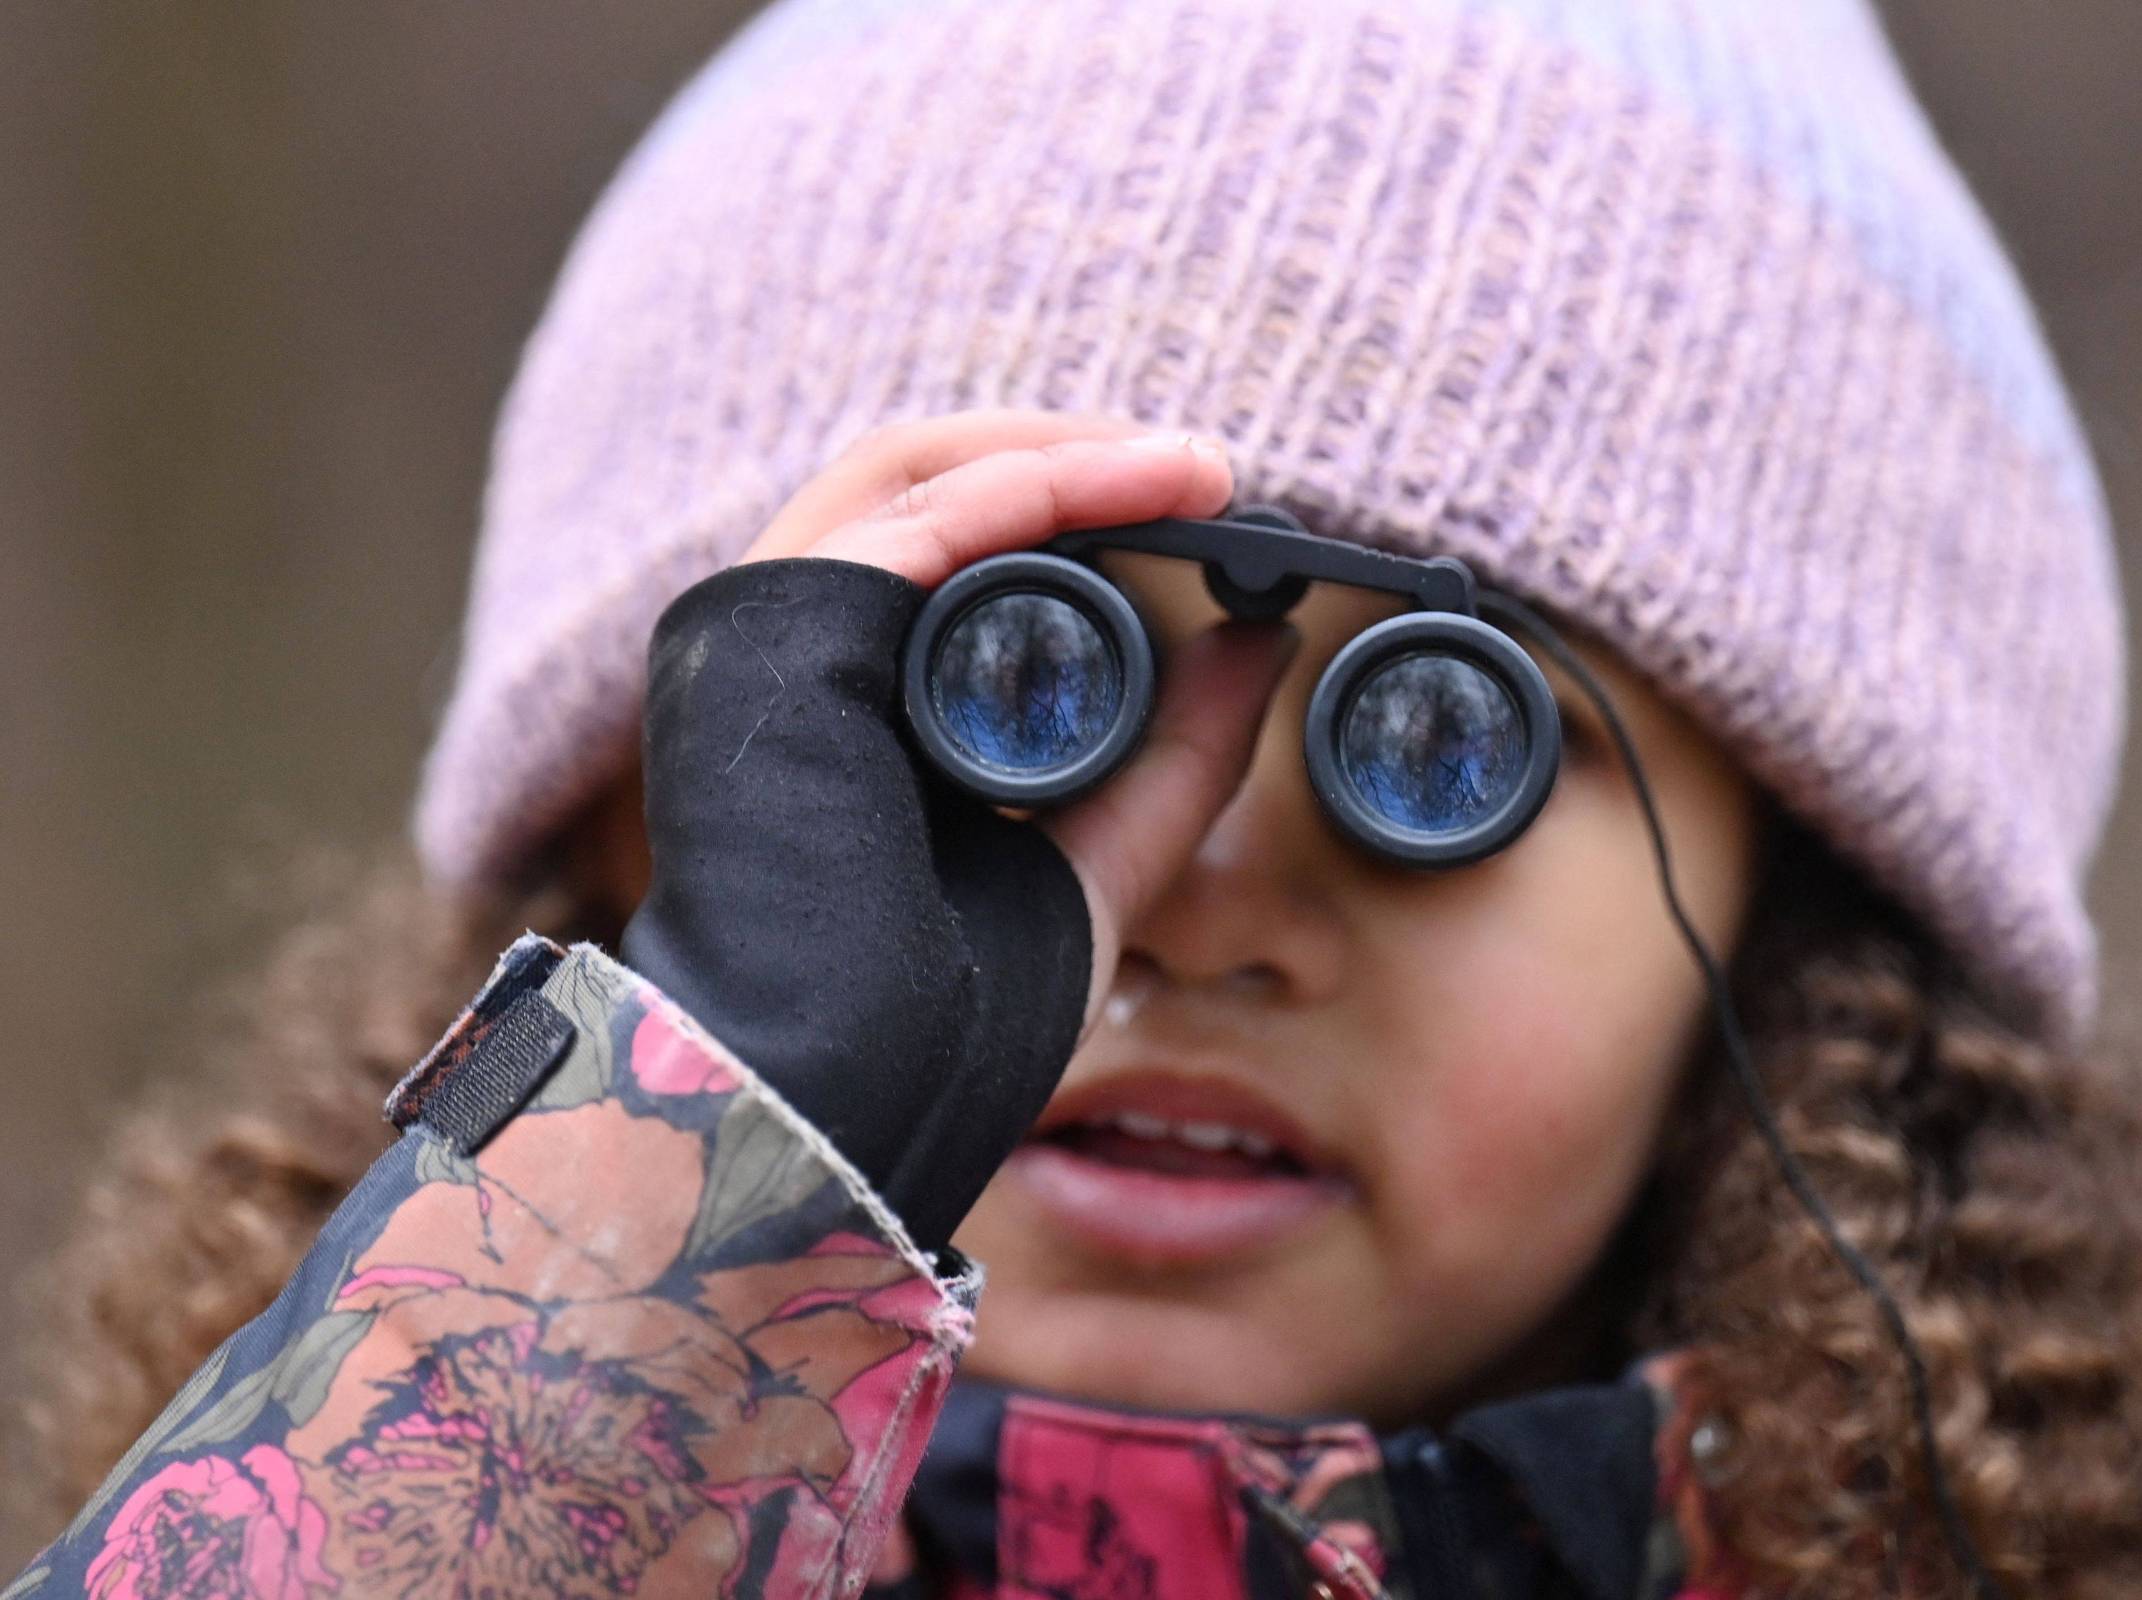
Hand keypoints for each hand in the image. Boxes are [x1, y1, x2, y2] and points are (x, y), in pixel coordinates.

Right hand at [621, 409, 1298, 1243]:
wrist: (838, 1104)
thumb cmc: (926, 1020)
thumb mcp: (1097, 854)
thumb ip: (1179, 753)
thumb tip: (1261, 640)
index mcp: (847, 702)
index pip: (960, 558)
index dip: (1081, 516)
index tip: (1207, 516)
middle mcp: (797, 651)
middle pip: (938, 495)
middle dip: (1084, 465)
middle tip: (1213, 473)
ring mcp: (770, 631)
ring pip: (919, 476)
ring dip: (1069, 455)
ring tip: (1195, 467)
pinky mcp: (774, 625)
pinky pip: (915, 516)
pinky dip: (1032, 485)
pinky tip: (1135, 483)